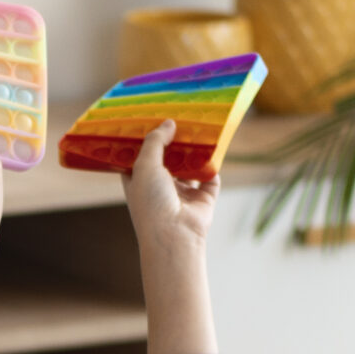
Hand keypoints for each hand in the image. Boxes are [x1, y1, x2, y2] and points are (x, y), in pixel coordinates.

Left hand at [123, 121, 219, 254]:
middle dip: (174, 141)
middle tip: (181, 117)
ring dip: (194, 150)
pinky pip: (210, 177)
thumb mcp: (145, 165)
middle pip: (168, 158)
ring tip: (199, 126)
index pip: (140, 157)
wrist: (175, 235)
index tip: (152, 118)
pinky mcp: (203, 198)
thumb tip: (169, 123)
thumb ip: (155, 142)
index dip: (145, 140)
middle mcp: (160, 187)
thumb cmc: (151, 203)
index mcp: (139, 182)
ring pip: (190, 166)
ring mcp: (182, 194)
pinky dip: (212, 164)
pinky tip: (215, 146)